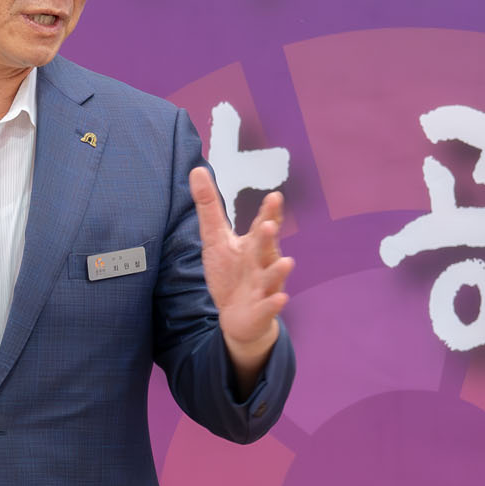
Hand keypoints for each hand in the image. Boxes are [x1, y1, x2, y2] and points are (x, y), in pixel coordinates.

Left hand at [189, 169, 292, 385]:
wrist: (239, 315)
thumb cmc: (230, 272)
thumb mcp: (215, 238)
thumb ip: (209, 206)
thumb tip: (196, 169)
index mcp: (254, 245)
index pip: (262, 226)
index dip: (269, 213)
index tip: (274, 197)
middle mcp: (262, 263)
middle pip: (266, 249)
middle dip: (268, 237)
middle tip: (268, 226)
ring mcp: (264, 287)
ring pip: (272, 277)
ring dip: (279, 271)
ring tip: (287, 262)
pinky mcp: (261, 310)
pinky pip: (269, 306)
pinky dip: (274, 303)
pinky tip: (280, 299)